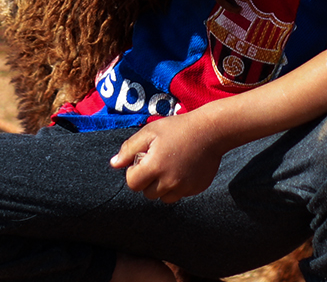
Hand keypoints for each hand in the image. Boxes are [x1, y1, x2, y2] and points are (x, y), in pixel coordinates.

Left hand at [109, 115, 226, 202]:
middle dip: (148, 180)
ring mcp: (184, 187)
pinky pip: (180, 194)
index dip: (134, 172)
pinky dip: (178, 186)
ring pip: (163, 197)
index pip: (132, 184)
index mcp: (155, 167)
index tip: (143, 160)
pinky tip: (184, 168)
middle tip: (157, 162)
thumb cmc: (178, 128)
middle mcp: (169, 182)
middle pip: (147, 193)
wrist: (212, 131)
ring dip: (162, 187)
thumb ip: (129, 148)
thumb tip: (114, 164)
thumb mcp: (150, 131)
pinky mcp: (196, 189)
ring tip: (170, 167)